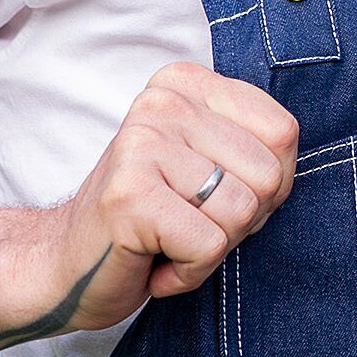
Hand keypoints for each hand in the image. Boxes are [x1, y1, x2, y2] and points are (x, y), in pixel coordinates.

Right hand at [6, 61, 300, 335]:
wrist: (65, 267)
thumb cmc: (152, 220)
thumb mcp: (209, 166)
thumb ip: (254, 149)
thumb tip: (291, 159)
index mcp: (186, 84)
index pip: (284, 132)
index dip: (269, 184)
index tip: (217, 197)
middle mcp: (162, 102)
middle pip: (268, 175)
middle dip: (241, 221)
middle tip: (189, 225)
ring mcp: (142, 144)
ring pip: (241, 212)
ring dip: (213, 248)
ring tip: (169, 240)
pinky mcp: (129, 195)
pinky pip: (209, 245)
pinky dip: (189, 272)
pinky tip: (154, 262)